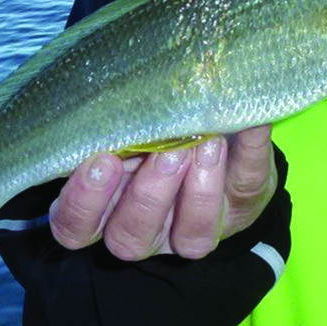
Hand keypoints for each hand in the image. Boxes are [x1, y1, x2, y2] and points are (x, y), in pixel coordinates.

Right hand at [48, 125, 276, 259]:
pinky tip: (251, 125)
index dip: (84, 202)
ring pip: (190, 238)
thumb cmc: (153, 129)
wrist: (214, 137)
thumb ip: (120, 119)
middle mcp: (146, 230)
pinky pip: (245, 191)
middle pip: (131, 236)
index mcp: (106, 209)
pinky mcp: (240, 210)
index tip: (101, 160)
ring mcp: (194, 229)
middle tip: (166, 152)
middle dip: (149, 195)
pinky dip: (251, 156)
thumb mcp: (129, 124)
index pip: (75, 227)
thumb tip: (120, 87)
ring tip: (206, 145)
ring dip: (199, 191)